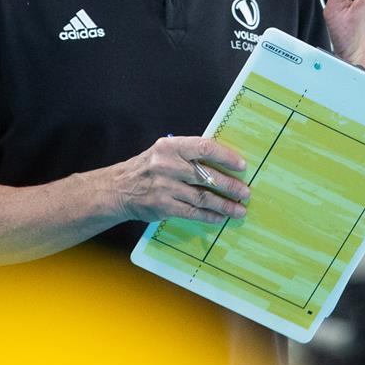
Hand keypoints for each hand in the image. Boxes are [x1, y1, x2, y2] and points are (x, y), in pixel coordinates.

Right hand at [109, 136, 249, 224]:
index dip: (226, 157)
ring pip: (202, 197)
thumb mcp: (164, 151)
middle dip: (230, 185)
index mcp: (170, 146)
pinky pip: (192, 212)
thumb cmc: (148, 168)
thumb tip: (222, 162)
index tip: (241, 166)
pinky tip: (220, 218)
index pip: (204, 148)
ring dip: (224, 205)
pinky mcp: (163, 206)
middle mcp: (167, 165)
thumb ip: (188, 154)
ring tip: (239, 209)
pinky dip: (209, 216)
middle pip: (207, 176)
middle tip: (245, 192)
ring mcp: (165, 187)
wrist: (118, 189)